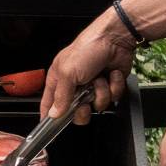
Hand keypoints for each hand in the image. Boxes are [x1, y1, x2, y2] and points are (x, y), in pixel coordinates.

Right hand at [41, 10, 133, 126]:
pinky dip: (114, 86)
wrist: (115, 38)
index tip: (50, 127)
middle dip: (83, 109)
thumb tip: (54, 113)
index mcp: (59, 79)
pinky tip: (110, 75)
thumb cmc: (88, 48)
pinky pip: (112, 97)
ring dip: (101, 93)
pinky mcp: (109, 84)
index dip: (49, 116)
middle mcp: (75, 84)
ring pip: (97, 105)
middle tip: (85, 101)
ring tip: (100, 78)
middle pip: (76, 111)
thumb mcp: (68, 73)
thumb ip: (61, 96)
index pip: (49, 103)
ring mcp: (93, 85)